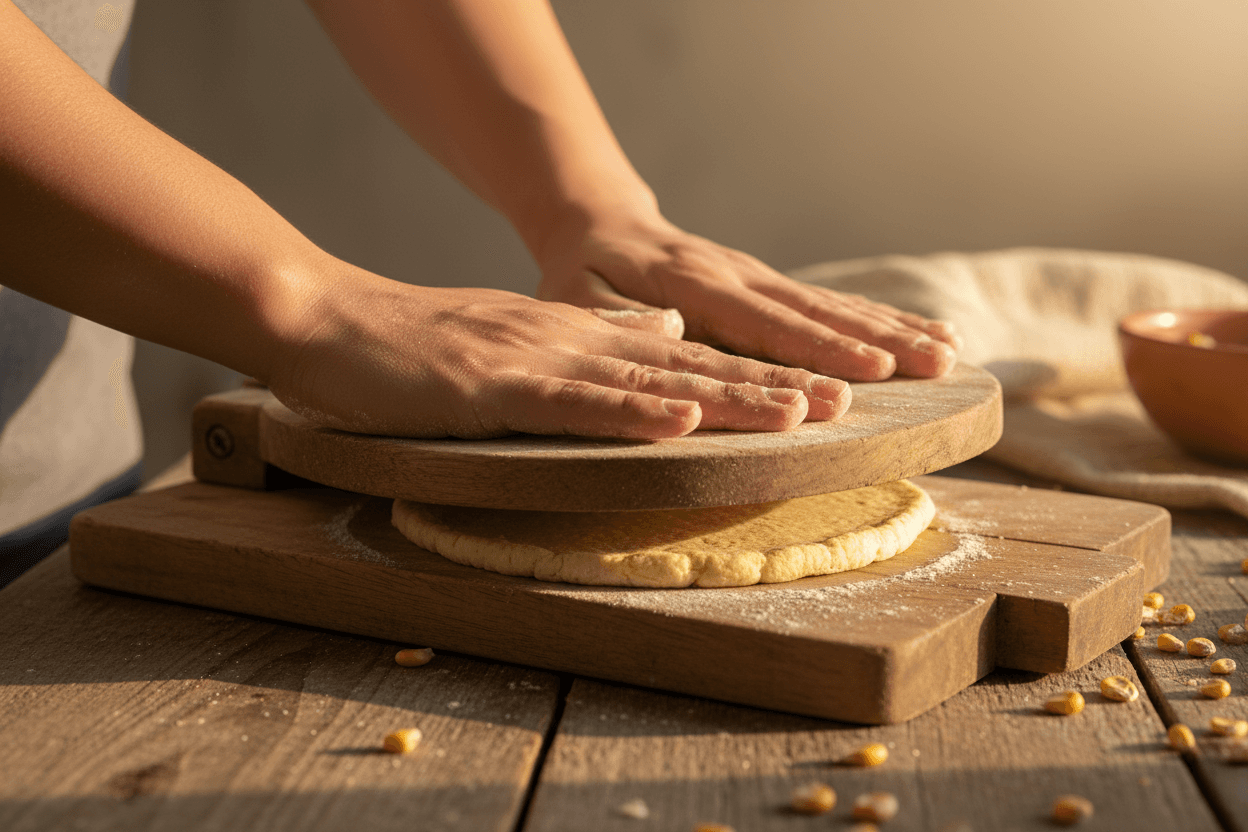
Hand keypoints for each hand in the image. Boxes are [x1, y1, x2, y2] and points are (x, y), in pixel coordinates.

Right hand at [267, 264, 849, 438]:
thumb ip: (592, 342)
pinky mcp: (489, 387)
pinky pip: (570, 402)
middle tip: (842, 403)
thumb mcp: (515, 339)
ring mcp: (531, 360)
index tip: (818, 390)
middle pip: (683, 367)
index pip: (680, 356)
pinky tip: (680, 418)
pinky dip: (629, 411)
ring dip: (723, 397)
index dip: (751, 371)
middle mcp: (567, 340)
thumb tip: (665, 342)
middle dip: (765, 385)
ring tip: (796, 413)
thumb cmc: (412, 345)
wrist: (324, 320)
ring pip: (645, 382)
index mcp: (574, 334)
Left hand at [536, 212, 961, 380]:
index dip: (813, 348)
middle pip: (813, 312)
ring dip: (893, 330)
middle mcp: (736, 274)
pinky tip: (929, 335)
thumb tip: (660, 337)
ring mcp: (759, 276)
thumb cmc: (584, 274)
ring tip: (949, 355)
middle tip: (933, 368)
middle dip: (876, 342)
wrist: (604, 227)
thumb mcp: (577, 296)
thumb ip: (612, 319)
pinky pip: (832, 302)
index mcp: (691, 283)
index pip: (760, 320)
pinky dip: (882, 319)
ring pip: (833, 305)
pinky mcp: (770, 285)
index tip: (865, 374)